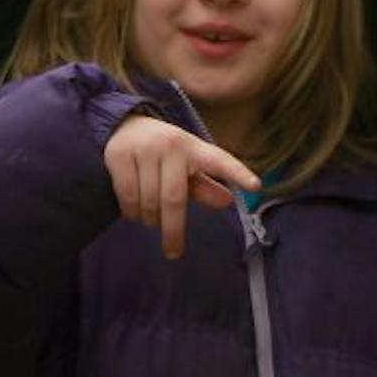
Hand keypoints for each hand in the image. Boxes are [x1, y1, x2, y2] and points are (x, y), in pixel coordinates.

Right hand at [104, 114, 259, 259]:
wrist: (123, 124)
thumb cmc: (162, 152)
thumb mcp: (186, 165)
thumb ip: (204, 185)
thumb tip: (229, 201)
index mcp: (193, 147)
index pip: (219, 160)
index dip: (237, 173)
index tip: (256, 186)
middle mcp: (170, 145)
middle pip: (174, 199)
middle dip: (173, 230)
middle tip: (173, 251)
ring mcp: (144, 148)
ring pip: (149, 201)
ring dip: (150, 219)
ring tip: (151, 219)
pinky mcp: (120, 155)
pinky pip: (128, 197)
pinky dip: (132, 212)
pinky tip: (134, 212)